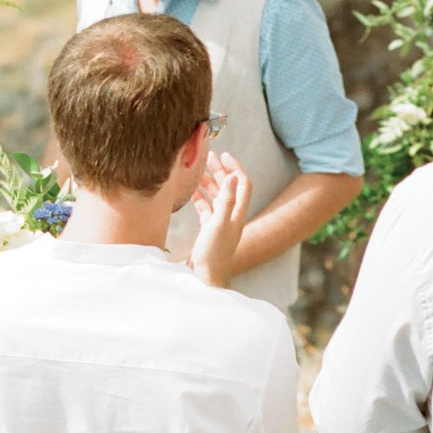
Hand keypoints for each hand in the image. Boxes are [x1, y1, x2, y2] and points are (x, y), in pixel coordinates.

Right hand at [190, 152, 253, 289]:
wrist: (205, 278)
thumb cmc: (214, 253)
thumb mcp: (219, 224)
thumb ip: (225, 200)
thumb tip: (232, 176)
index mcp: (237, 213)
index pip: (242, 183)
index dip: (235, 167)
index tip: (224, 155)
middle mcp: (230, 215)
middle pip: (228, 187)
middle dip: (220, 170)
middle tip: (209, 156)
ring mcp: (219, 222)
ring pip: (216, 196)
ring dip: (208, 182)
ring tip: (198, 170)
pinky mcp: (208, 229)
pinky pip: (205, 208)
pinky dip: (199, 197)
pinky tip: (191, 191)